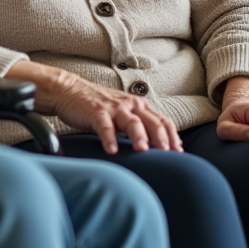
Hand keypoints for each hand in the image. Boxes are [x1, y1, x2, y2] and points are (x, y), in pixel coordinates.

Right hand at [7, 61, 180, 153]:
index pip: (163, 121)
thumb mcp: (122, 112)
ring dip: (139, 136)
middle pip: (153, 122)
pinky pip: (105, 126)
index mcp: (139, 106)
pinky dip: (109, 138)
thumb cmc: (97, 106)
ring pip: (132, 122)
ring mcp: (113, 108)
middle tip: (168, 156)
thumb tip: (157, 148)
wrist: (69, 91)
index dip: (173, 137)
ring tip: (143, 150)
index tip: (179, 154)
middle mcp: (130, 105)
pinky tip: (112, 150)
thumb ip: (139, 125)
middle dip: (162, 139)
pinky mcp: (96, 112)